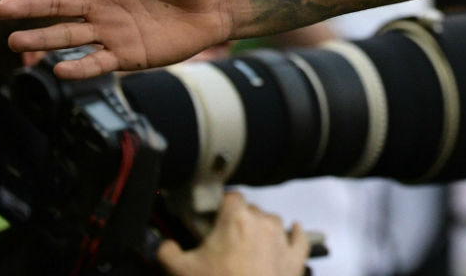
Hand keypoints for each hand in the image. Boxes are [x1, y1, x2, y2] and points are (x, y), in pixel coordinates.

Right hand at [0, 0, 232, 77]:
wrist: (218, 3)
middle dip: (29, 8)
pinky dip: (79, 68)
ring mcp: (111, 31)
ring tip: (16, 42)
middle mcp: (101, 5)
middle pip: (57, 7)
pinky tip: (60, 71)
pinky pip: (97, 63)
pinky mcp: (127, 54)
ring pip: (69, 37)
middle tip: (2, 10)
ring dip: (43, 40)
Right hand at [157, 192, 309, 275]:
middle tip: (224, 239)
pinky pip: (299, 238)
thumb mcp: (180, 270)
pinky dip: (295, 235)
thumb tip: (165, 245)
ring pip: (273, 222)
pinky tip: (294, 231)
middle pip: (250, 210)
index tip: (213, 217)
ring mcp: (283, 238)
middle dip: (238, 220)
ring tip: (248, 246)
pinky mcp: (296, 256)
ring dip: (261, 228)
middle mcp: (264, 222)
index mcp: (236, 219)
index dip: (222, 205)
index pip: (231, 197)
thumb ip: (168, 252)